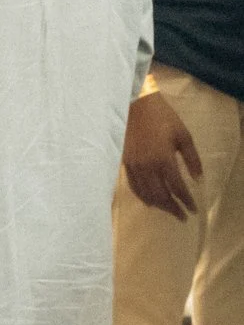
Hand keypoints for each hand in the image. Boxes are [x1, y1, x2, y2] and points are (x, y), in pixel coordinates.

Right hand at [124, 89, 203, 219]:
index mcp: (164, 160)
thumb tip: (198, 178)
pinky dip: (143, 197)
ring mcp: (135, 168)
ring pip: (146, 194)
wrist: (136, 108)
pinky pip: (135, 187)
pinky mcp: (126, 165)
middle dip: (173, 208)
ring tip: (169, 211)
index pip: (177, 187)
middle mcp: (148, 168)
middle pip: (161, 195)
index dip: (186, 200)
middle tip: (182, 216)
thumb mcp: (184, 135)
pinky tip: (150, 202)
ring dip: (159, 205)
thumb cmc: (163, 118)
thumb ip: (192, 158)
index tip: (193, 210)